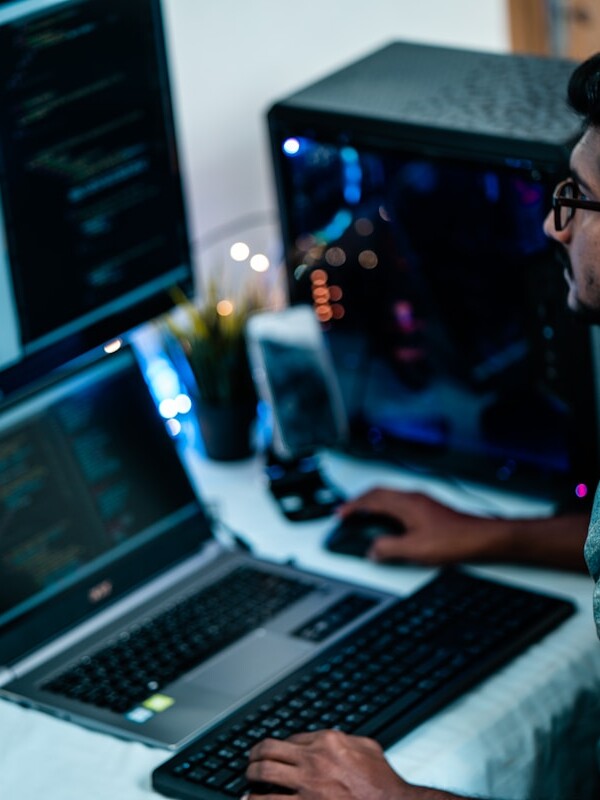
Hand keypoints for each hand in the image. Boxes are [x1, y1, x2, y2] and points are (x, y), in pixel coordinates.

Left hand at [243, 730, 412, 799]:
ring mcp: (307, 786)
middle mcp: (313, 760)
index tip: (275, 753)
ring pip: (264, 775)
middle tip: (250, 761)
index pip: (291, 738)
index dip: (281, 746)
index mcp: (328, 741)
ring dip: (251, 777)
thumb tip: (333, 737)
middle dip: (255, 756)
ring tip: (248, 781)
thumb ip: (347, 740)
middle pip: (269, 750)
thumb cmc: (383, 783)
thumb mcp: (368, 748)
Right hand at [337, 488, 502, 564]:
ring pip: (390, 496)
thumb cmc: (455, 540)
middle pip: (379, 492)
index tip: (340, 513)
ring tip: (363, 515)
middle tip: (347, 512)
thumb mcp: (415, 549)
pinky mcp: (430, 508)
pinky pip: (400, 502)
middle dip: (360, 501)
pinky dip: (387, 508)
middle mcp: (413, 497)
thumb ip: (388, 549)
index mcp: (406, 503)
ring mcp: (422, 501)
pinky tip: (389, 521)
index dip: (353, 506)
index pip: (371, 499)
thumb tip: (372, 549)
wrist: (482, 538)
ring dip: (373, 503)